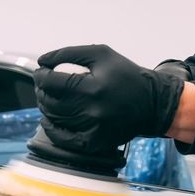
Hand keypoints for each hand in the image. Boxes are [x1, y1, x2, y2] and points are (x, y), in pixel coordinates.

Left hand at [33, 44, 184, 153]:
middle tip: (44, 86)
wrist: (153, 103)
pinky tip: (50, 121)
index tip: (41, 73)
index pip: (53, 82)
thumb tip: (42, 61)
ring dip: (45, 107)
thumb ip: (70, 53)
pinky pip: (64, 140)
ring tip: (49, 98)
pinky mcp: (96, 142)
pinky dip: (52, 130)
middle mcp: (93, 110)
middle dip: (41, 92)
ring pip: (55, 119)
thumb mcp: (102, 54)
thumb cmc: (126, 76)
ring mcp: (94, 129)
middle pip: (51, 102)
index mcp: (94, 86)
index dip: (41, 76)